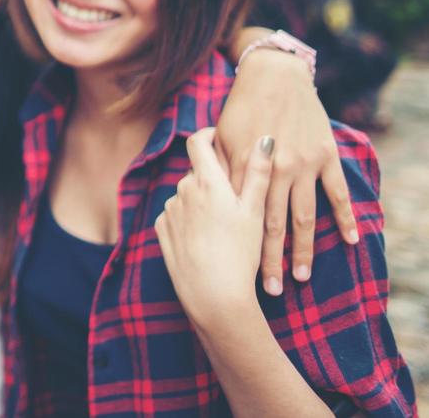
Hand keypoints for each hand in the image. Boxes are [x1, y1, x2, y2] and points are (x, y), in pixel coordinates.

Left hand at [157, 128, 272, 327]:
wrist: (214, 294)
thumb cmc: (241, 252)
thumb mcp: (256, 212)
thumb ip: (259, 173)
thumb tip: (266, 138)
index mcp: (207, 182)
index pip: (198, 142)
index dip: (208, 135)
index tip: (218, 136)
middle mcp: (183, 191)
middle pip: (198, 173)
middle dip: (214, 179)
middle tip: (235, 197)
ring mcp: (170, 210)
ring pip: (188, 195)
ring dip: (202, 201)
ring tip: (223, 226)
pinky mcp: (162, 229)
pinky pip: (176, 214)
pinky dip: (190, 219)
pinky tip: (206, 238)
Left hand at [216, 51, 355, 295]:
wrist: (274, 76)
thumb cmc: (242, 106)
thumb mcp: (223, 136)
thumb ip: (219, 168)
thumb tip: (203, 191)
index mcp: (245, 165)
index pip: (241, 214)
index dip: (239, 242)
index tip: (237, 271)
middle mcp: (274, 169)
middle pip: (271, 224)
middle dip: (270, 259)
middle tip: (272, 289)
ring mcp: (303, 164)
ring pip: (303, 216)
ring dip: (303, 250)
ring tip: (301, 277)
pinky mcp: (325, 157)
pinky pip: (337, 193)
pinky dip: (344, 218)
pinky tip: (349, 241)